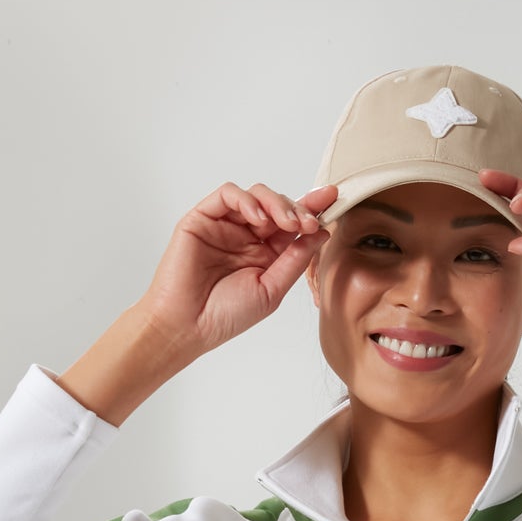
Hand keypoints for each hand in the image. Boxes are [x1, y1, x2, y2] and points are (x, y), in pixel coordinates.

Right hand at [138, 180, 338, 355]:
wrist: (188, 325)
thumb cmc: (225, 315)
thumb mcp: (272, 289)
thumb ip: (295, 259)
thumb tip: (320, 233)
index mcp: (267, 253)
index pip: (293, 224)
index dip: (312, 209)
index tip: (333, 199)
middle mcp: (248, 236)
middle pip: (279, 205)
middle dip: (298, 209)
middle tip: (309, 222)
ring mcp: (226, 225)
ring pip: (256, 195)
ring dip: (277, 203)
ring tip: (287, 222)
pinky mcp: (204, 217)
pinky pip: (228, 195)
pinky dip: (246, 200)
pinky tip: (258, 218)